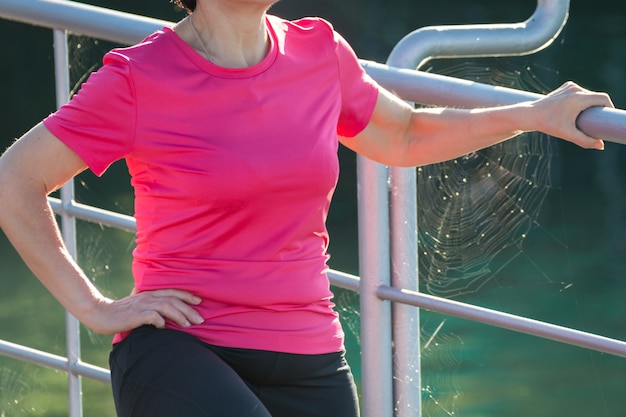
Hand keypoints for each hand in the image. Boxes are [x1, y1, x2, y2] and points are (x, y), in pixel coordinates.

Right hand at [83, 288, 204, 333]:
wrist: (99, 313)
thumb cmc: (120, 312)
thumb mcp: (137, 305)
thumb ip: (150, 305)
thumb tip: (165, 315)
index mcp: (149, 293)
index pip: (172, 291)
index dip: (187, 295)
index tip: (199, 301)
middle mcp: (147, 297)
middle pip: (173, 300)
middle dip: (189, 309)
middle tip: (200, 320)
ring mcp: (141, 305)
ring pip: (166, 306)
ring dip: (179, 315)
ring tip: (188, 325)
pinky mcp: (135, 315)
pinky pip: (152, 316)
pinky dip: (160, 321)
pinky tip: (164, 327)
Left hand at [532, 81, 613, 149]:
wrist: (530, 114)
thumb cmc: (548, 124)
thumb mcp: (567, 134)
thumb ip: (585, 141)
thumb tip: (601, 146)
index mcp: (578, 98)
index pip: (603, 98)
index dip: (609, 107)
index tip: (608, 118)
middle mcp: (575, 89)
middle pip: (596, 97)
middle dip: (599, 108)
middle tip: (598, 122)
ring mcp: (570, 86)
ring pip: (588, 95)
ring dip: (590, 105)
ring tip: (587, 118)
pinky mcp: (566, 87)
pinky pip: (580, 93)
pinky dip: (582, 100)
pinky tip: (579, 110)